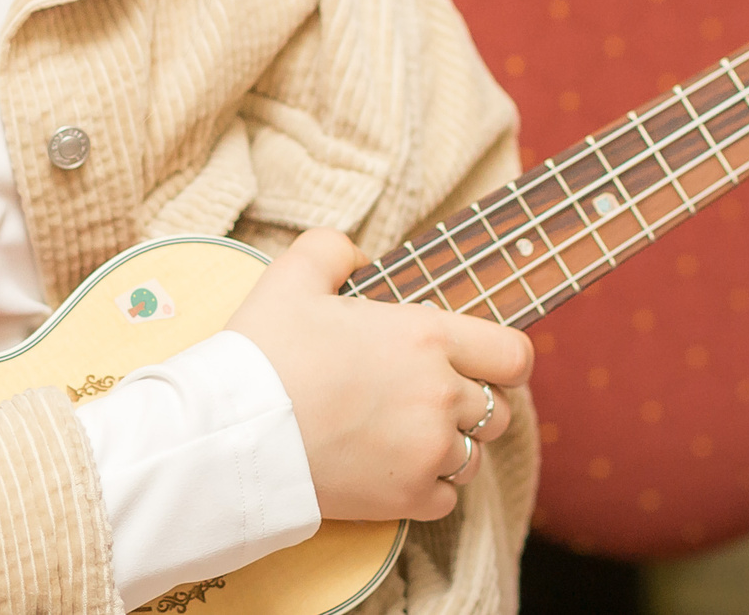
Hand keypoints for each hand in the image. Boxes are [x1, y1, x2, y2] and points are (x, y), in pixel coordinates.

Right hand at [228, 229, 532, 522]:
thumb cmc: (264, 350)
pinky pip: (447, 498)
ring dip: (450, 446)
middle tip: (425, 397)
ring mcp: (427, 452)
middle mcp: (440, 395)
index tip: (482, 363)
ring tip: (405, 434)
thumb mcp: (293, 274)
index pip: (514, 354)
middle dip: (470, 403)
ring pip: (474, 456)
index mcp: (426, 336)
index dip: (505, 359)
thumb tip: (361, 259)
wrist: (234, 431)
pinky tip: (393, 468)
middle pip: (499, 410)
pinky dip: (428, 487)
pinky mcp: (407, 498)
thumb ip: (335, 249)